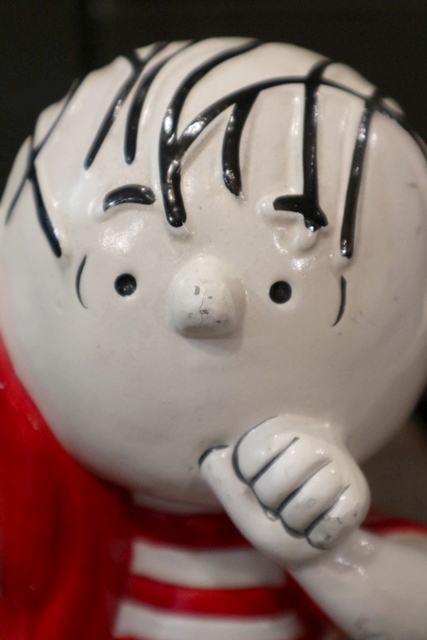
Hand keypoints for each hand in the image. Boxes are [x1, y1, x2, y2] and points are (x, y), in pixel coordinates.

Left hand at [200, 415, 369, 566]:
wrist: (310, 545)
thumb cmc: (270, 517)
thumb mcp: (241, 501)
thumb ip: (224, 480)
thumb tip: (214, 455)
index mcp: (280, 431)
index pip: (251, 459)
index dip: (250, 486)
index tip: (260, 487)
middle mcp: (314, 438)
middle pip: (279, 481)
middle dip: (272, 507)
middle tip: (280, 506)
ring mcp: (341, 463)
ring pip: (307, 502)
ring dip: (296, 524)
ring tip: (298, 517)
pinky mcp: (359, 492)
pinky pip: (334, 520)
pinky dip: (319, 536)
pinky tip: (317, 527)